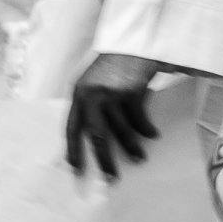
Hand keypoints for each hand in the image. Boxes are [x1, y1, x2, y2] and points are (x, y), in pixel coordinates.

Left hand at [63, 52, 169, 180]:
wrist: (131, 45)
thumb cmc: (112, 67)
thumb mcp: (92, 83)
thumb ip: (91, 106)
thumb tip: (96, 138)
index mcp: (78, 95)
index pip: (70, 127)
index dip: (72, 149)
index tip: (75, 168)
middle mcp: (91, 96)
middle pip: (95, 135)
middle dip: (103, 158)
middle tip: (110, 176)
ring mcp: (110, 94)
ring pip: (120, 130)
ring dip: (131, 147)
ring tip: (138, 159)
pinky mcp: (130, 92)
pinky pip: (139, 120)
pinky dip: (146, 130)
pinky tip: (152, 135)